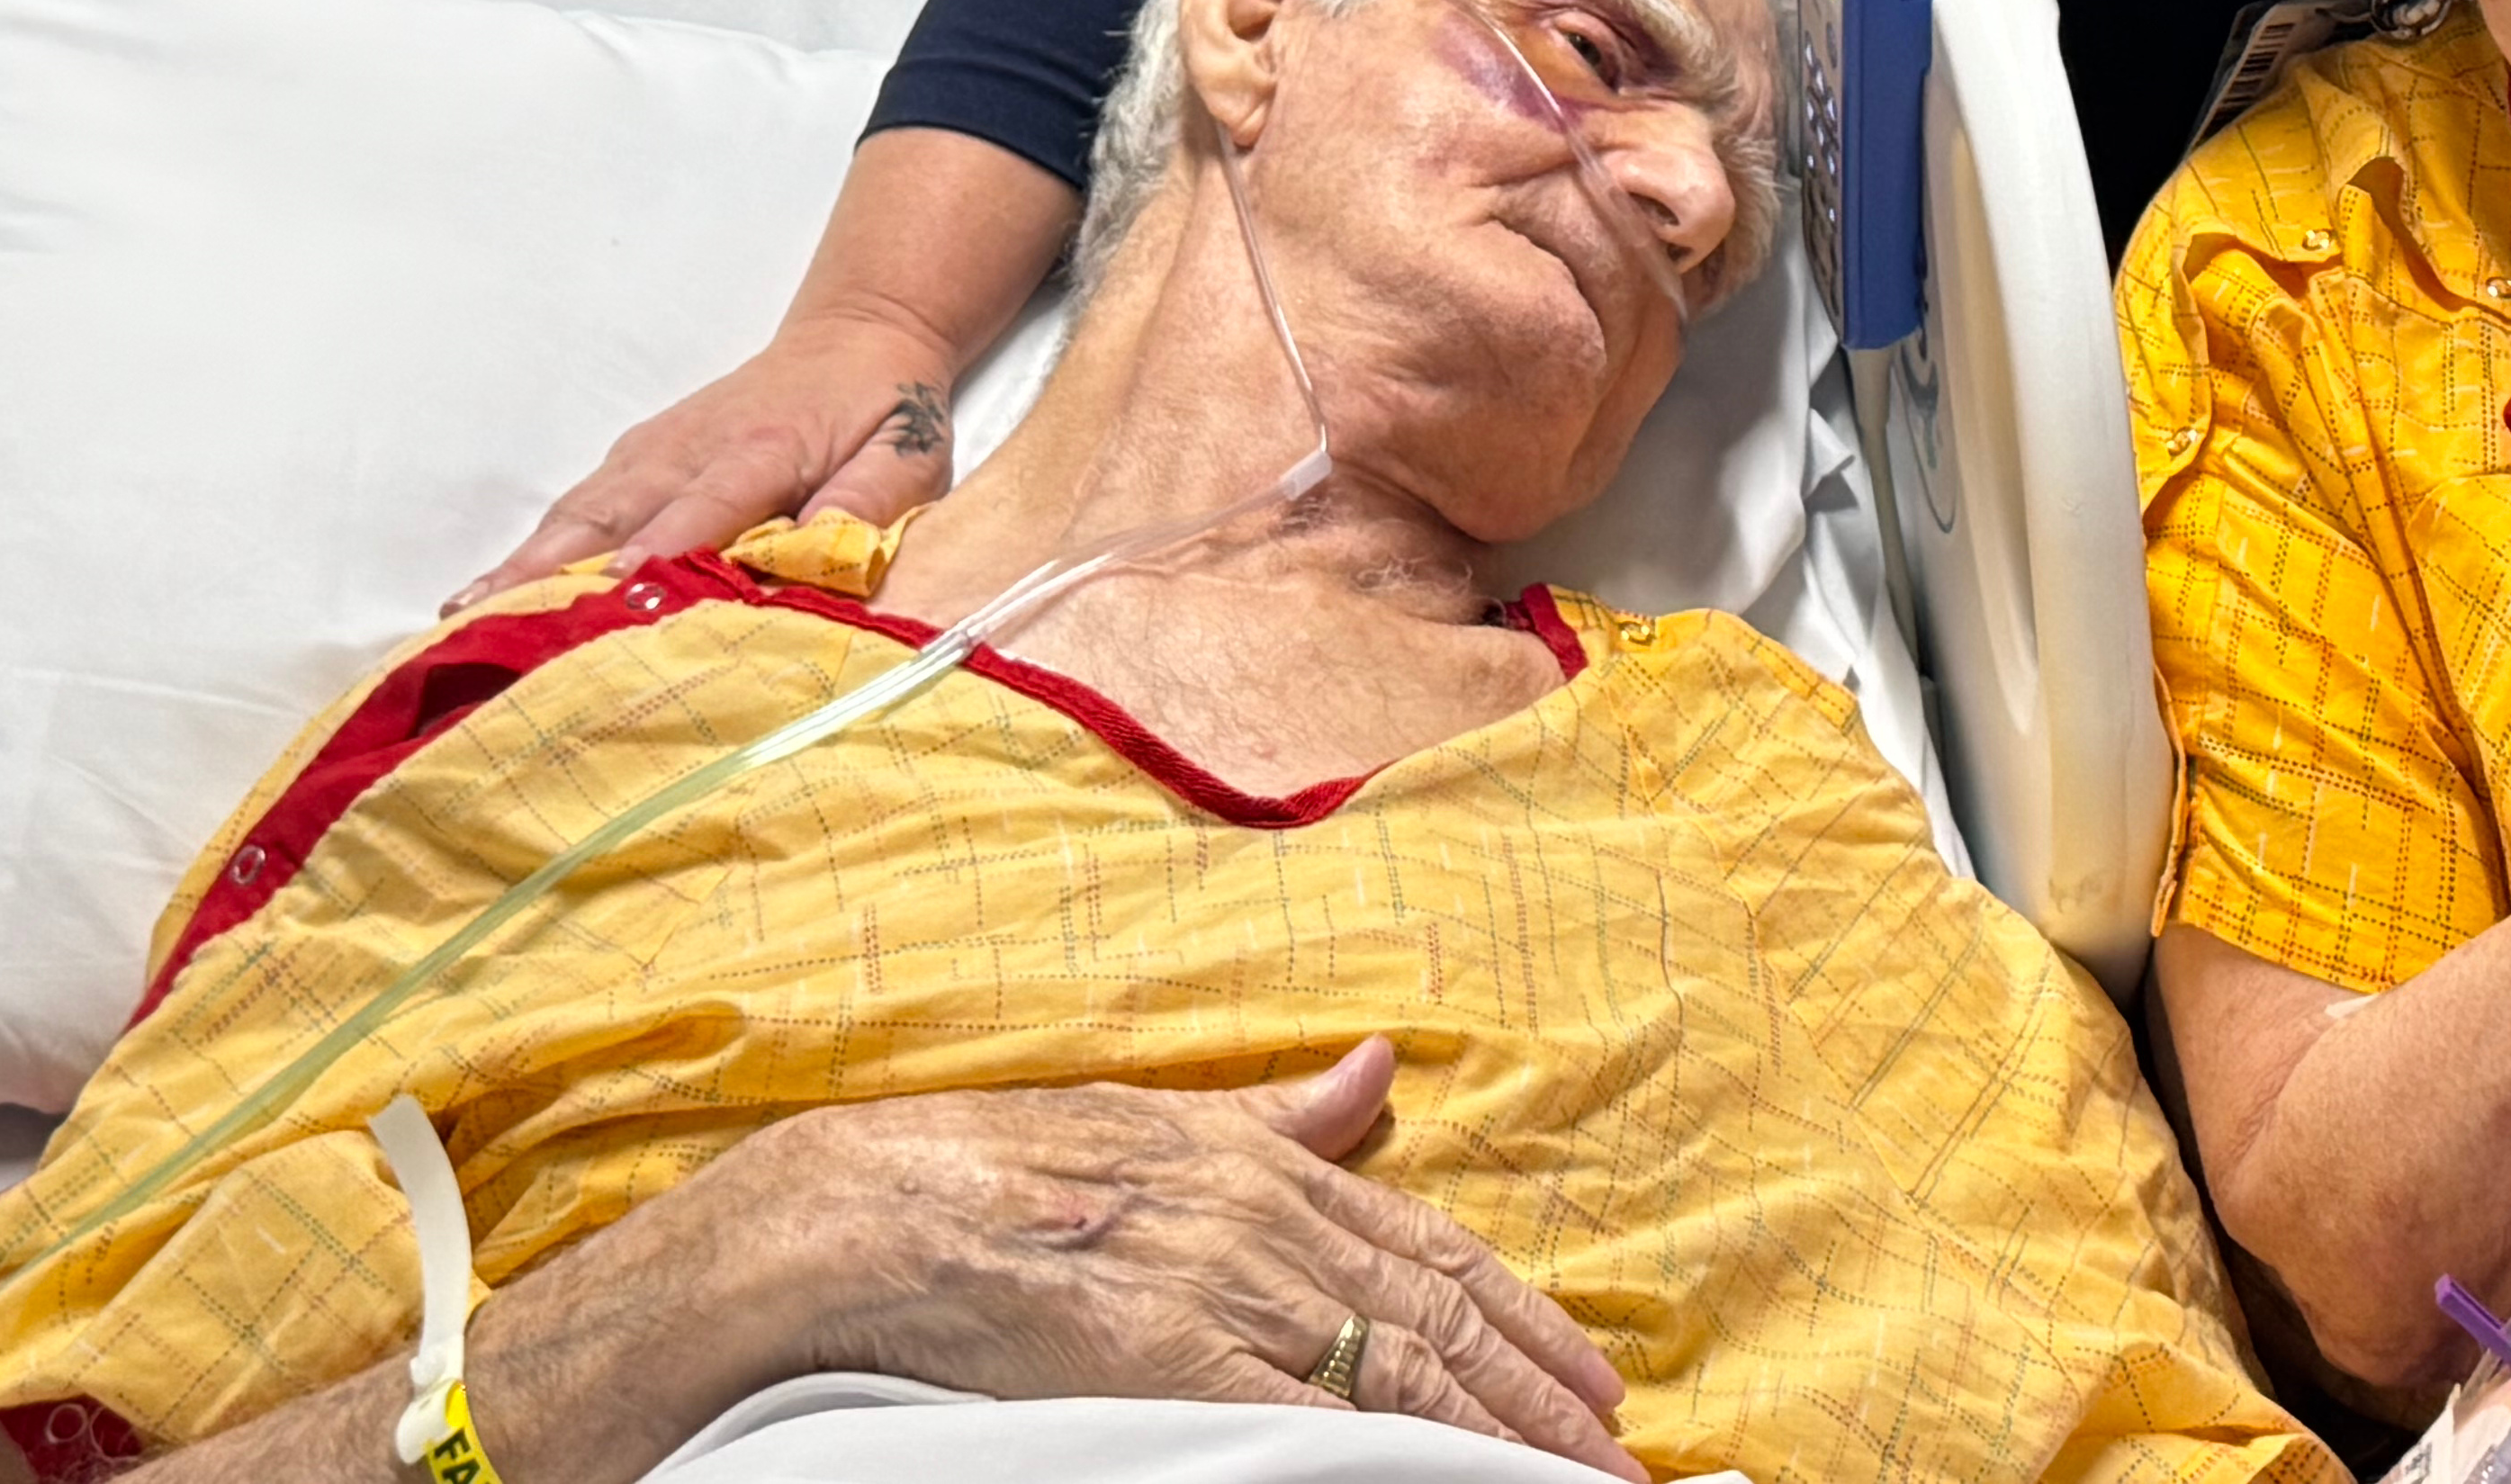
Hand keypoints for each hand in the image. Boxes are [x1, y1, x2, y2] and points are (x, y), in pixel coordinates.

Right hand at [454, 305, 965, 607]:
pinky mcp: (637, 458)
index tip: (615, 590)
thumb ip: (866, 505)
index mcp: (765, 447)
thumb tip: (819, 558)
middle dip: (552, 570)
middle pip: (614, 510)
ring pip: (579, 511)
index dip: (662, 547)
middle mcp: (692, 446)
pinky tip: (486, 597)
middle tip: (491, 628)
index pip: (706, 503)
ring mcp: (654, 450)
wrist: (858, 333)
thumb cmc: (885, 408)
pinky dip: (531, 552)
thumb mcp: (908, 453)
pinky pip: (577, 508)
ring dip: (523, 566)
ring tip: (461, 622)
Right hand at [795, 1044, 1643, 1472]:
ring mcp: (1233, 1299)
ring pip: (1401, 1374)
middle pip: (1440, 1323)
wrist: (889, 1212)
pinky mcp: (1181, 1368)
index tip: (1595, 1375)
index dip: (1526, 1320)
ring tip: (1574, 1483)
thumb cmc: (1012, 1169)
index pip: (1434, 1255)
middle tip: (1621, 1454)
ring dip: (1497, 1437)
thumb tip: (1378, 1069)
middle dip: (1541, 1395)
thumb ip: (1285, 1115)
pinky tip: (1451, 1479)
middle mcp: (1273, 1230)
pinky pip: (1318, 1424)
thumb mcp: (1168, 1121)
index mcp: (1273, 1175)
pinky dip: (1396, 1452)